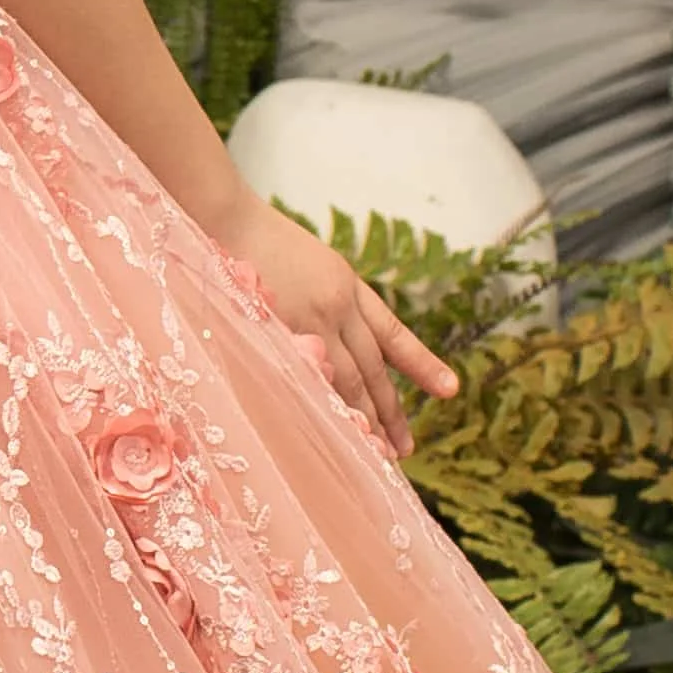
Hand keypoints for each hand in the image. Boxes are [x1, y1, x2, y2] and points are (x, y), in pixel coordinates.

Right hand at [208, 190, 462, 455]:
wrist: (223, 219)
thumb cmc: (254, 241)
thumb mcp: (306, 266)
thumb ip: (325, 306)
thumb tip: (330, 354)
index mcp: (347, 286)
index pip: (393, 333)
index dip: (422, 363)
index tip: (450, 389)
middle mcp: (338, 305)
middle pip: (372, 368)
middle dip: (391, 410)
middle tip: (404, 449)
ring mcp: (309, 320)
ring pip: (347, 381)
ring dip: (364, 419)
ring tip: (379, 453)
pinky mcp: (279, 332)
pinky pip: (309, 379)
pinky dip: (323, 407)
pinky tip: (334, 432)